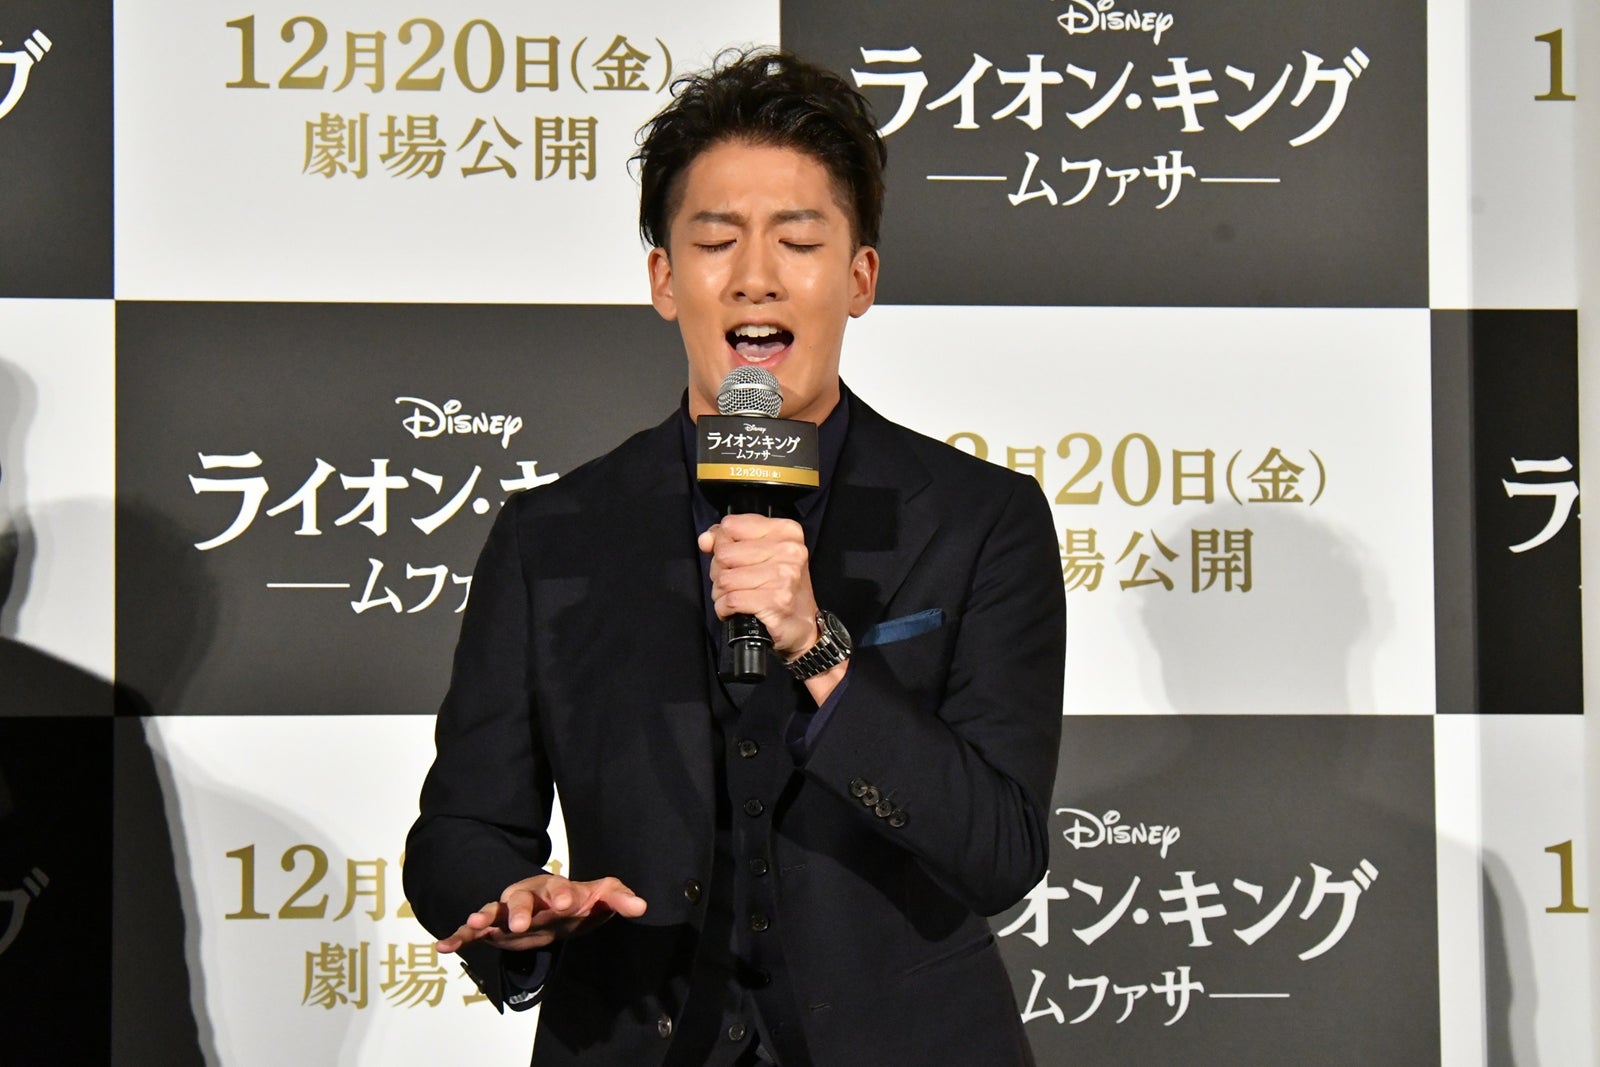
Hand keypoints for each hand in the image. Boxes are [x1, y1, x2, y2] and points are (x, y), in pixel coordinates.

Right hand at [436, 873, 646, 953]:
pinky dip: (459, 937)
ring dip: (484, 917)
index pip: (559, 888)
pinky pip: (473, 932)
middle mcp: (527, 897)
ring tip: (475, 924)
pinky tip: (444, 947)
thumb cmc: (578, 901)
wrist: (555, 905)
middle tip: (520, 924)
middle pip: (521, 898)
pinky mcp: (494, 929)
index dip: (564, 895)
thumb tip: (642, 907)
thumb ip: (619, 899)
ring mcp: (508, 912)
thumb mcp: (601, 897)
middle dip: (520, 910)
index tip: (569, 902)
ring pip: (494, 911)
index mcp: (554, 887)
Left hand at [697, 513, 819, 657]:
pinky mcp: (776, 601)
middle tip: (732, 582)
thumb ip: (729, 541)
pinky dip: (724, 609)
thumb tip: (705, 540)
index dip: (721, 543)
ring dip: (721, 593)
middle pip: (724, 554)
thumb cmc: (779, 587)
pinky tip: (734, 610)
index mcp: (786, 532)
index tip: (729, 558)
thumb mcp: (760, 554)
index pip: (731, 526)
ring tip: (734, 597)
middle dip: (719, 572)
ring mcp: (784, 576)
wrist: (803, 625)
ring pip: (725, 579)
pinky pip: (730, 601)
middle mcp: (789, 551)